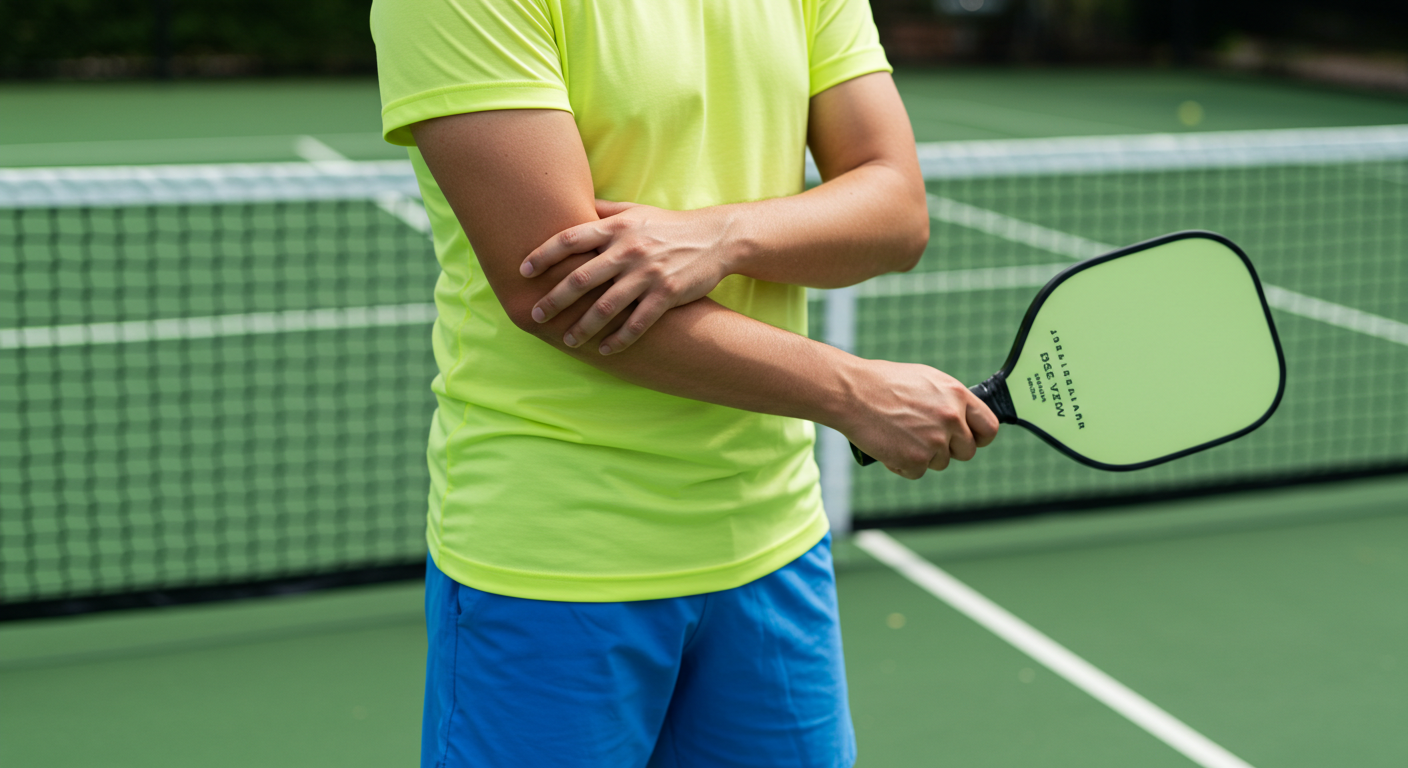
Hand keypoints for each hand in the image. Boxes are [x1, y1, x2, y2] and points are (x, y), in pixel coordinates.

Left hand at [521, 200, 733, 353]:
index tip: (523, 270)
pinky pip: (638, 322)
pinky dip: (619, 338)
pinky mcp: (667, 294)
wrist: (717, 237)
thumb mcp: (636, 210)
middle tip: (534, 315)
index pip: (570, 239)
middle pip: (581, 277)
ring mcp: (648, 273)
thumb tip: (574, 204)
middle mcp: (629, 250)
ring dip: (583, 326)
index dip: (543, 254)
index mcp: (617, 228)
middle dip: (554, 299)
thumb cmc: (670, 225)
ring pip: (606, 305)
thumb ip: (604, 211)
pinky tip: (605, 350)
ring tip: (567, 339)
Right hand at [839, 361, 998, 479]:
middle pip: (966, 451)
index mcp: (957, 396)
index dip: (980, 437)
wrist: (852, 393)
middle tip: (925, 439)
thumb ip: (949, 400)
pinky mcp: (915, 461)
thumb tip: (963, 418)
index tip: (970, 440)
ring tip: (900, 435)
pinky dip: (902, 464)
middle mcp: (951, 419)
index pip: (989, 427)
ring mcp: (934, 442)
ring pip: (940, 463)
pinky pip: (917, 472)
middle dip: (948, 449)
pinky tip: (889, 445)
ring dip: (923, 456)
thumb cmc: (883, 383)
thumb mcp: (926, 380)